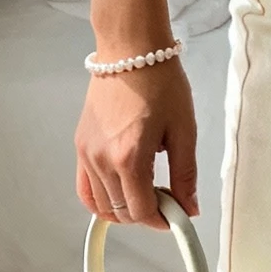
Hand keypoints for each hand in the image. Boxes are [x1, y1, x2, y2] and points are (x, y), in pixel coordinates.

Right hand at [76, 54, 198, 224]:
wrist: (130, 50)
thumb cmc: (159, 81)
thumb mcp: (183, 130)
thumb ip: (185, 174)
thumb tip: (189, 207)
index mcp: (129, 157)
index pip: (141, 212)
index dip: (162, 221)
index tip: (178, 215)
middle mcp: (101, 160)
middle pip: (122, 212)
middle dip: (147, 214)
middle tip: (168, 199)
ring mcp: (86, 154)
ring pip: (102, 205)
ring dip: (126, 208)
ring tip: (148, 190)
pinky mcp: (80, 146)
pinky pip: (85, 188)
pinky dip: (102, 200)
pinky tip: (122, 192)